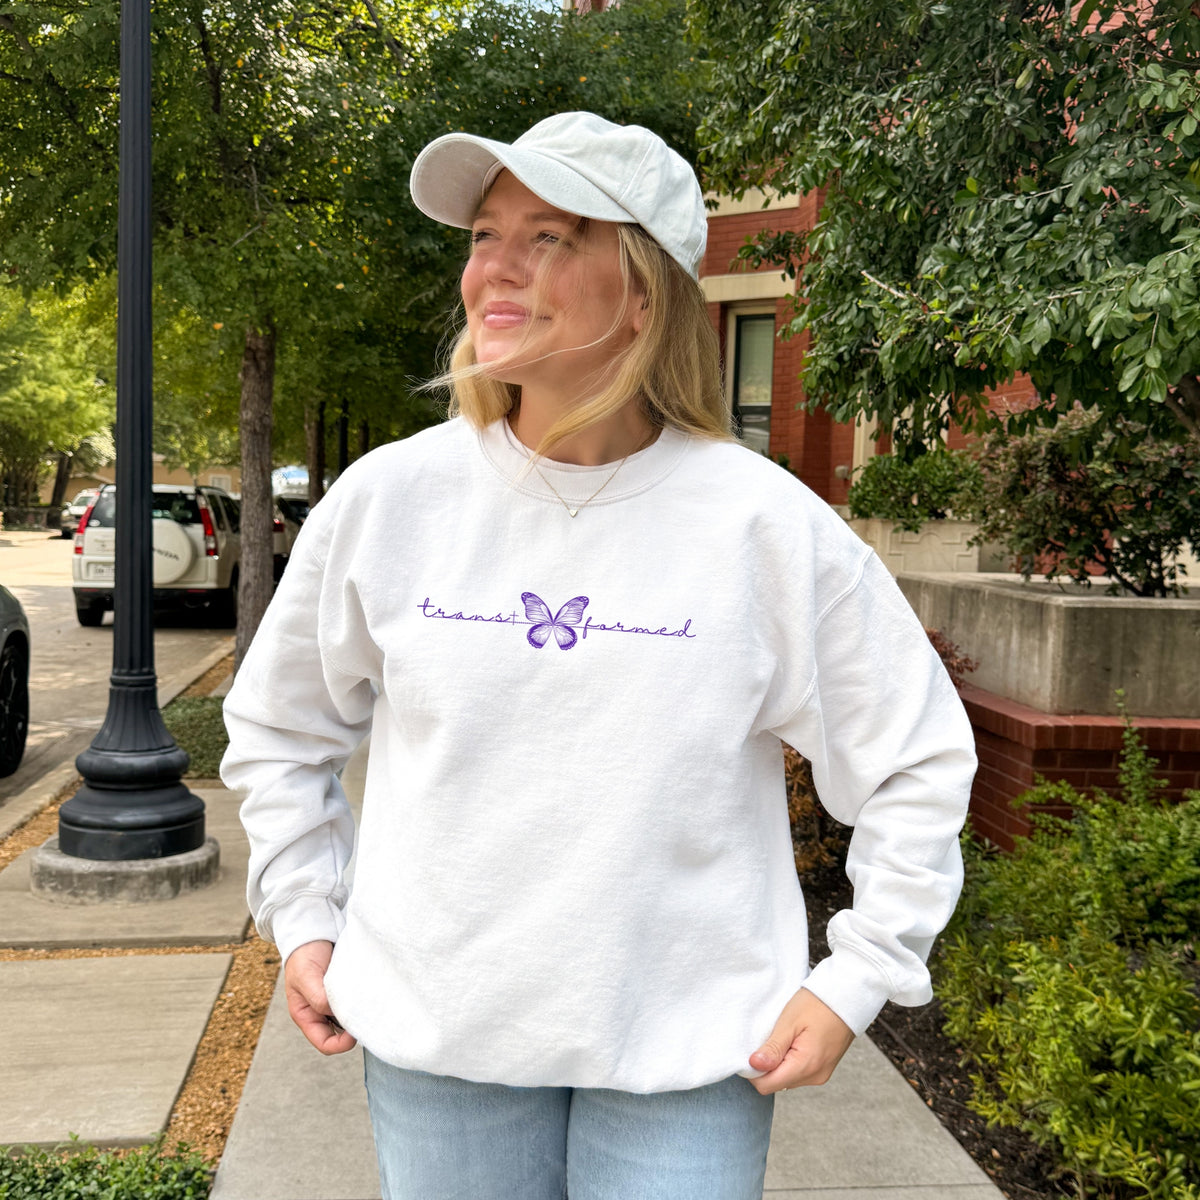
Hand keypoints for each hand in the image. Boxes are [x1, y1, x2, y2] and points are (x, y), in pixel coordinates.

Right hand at [284, 939, 357, 1054]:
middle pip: (342, 1034)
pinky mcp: (348, 988)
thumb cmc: (304, 955)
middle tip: (367, 1016)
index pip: (325, 1043)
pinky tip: (369, 990)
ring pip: (352, 1017)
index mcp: (307, 1015)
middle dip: (355, 1029)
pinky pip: (357, 1000)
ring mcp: (336, 1000)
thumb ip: (318, 999)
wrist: (313, 931)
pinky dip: (364, 998)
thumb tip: (338, 1013)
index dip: (340, 1044)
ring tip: (368, 1002)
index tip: (355, 1033)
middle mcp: (322, 1012)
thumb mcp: (306, 977)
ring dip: (360, 1013)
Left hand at [747, 987, 853, 1093]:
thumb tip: (754, 1066)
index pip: (767, 1085)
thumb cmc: (818, 1004)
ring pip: (787, 1078)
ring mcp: (821, 1074)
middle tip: (768, 1038)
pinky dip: (790, 1060)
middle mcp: (815, 1076)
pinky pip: (798, 1072)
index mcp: (806, 1065)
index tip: (750, 1051)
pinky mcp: (823, 1069)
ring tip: (783, 1037)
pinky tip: (792, 1041)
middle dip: (766, 1065)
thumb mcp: (789, 1022)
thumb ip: (773, 1048)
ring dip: (778, 1062)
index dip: (753, 1071)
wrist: (846, 997)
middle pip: (777, 1083)